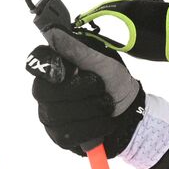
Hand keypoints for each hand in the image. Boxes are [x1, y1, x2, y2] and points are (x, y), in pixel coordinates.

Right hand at [25, 42, 143, 156]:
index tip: (71, 70)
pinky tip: (103, 123)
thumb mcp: (101, 62)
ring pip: (57, 115)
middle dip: (80, 91)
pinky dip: (92, 127)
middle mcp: (46, 92)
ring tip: (106, 106)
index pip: (37, 64)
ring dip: (91, 109)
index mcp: (55, 69)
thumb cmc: (114, 82)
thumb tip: (52, 32)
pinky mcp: (59, 137)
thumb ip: (76, 49)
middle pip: (45, 92)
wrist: (131, 113)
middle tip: (100, 88)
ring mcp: (50, 116)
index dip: (51, 67)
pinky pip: (67, 134)